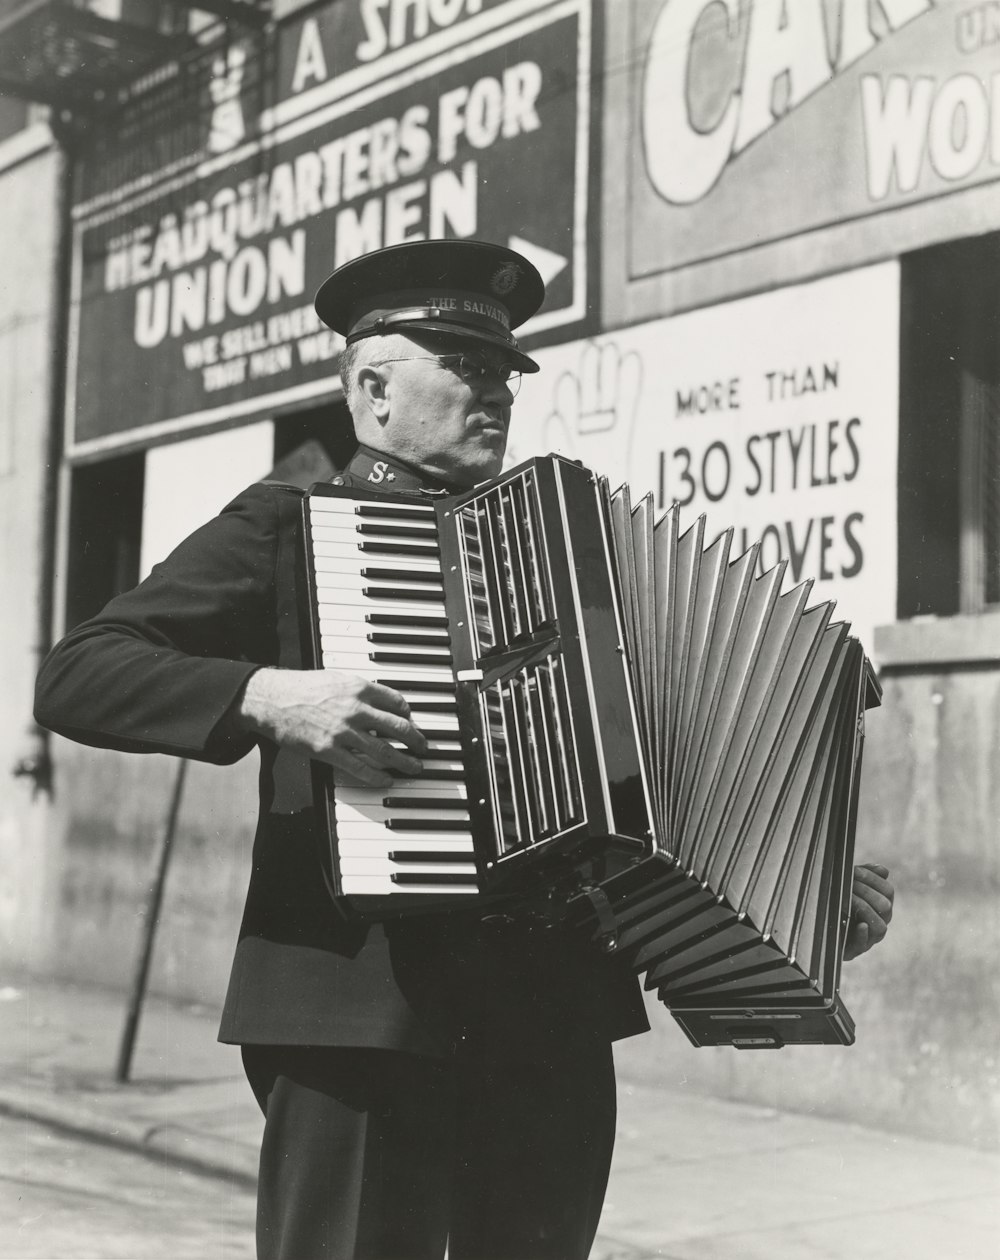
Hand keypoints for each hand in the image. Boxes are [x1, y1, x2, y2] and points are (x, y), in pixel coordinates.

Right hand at [237, 668, 427, 786]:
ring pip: (384, 750)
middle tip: (423, 748)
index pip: (396, 702)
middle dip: (416, 740)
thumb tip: (380, 701)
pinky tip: (387, 780)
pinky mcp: (329, 750)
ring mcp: (343, 731)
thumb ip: (359, 690)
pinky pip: (360, 767)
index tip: (412, 722)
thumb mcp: (336, 678)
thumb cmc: (301, 687)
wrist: (272, 700)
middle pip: (398, 728)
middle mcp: (356, 709)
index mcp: (359, 688)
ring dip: (404, 761)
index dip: (409, 715)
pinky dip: (377, 776)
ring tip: (414, 767)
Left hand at [843, 863, 893, 960]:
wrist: (818, 926)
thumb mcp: (848, 886)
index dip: (873, 879)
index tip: (855, 871)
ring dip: (865, 909)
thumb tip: (883, 870)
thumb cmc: (835, 900)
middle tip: (849, 884)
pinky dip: (863, 935)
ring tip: (849, 898)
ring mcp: (868, 938)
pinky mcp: (852, 950)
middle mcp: (879, 922)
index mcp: (881, 905)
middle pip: (885, 907)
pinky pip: (863, 945)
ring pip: (880, 927)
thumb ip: (865, 875)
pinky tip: (860, 925)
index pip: (887, 890)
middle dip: (867, 892)